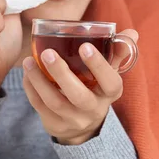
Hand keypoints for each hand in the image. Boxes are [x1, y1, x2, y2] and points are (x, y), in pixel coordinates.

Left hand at [22, 29, 138, 144]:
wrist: (84, 125)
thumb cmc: (97, 87)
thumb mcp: (109, 72)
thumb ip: (117, 52)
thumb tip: (131, 33)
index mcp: (111, 93)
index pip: (110, 81)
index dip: (98, 65)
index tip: (85, 46)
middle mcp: (94, 109)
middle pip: (79, 96)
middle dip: (62, 74)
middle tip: (48, 53)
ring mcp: (74, 120)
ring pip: (55, 102)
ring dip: (40, 80)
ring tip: (29, 61)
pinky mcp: (55, 125)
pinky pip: (40, 107)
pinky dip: (31, 89)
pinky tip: (27, 73)